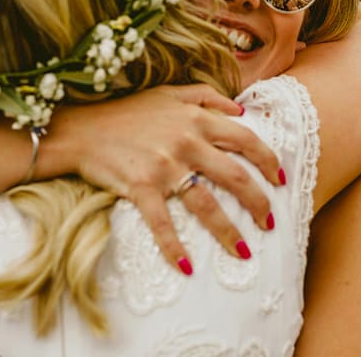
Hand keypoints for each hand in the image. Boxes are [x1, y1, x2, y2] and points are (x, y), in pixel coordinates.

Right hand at [46, 84, 281, 272]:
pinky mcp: (141, 188)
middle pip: (235, 176)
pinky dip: (174, 248)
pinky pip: (162, 223)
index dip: (268, 161)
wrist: (81, 128)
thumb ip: (207, 96)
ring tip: (244, 251)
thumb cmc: (126, 111)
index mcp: (197, 120)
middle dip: (258, 202)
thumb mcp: (170, 92)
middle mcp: (187, 142)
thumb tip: (240, 109)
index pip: (246, 140)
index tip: (279, 180)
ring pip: (207, 204)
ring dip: (228, 231)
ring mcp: (165, 167)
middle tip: (269, 222)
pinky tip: (186, 267)